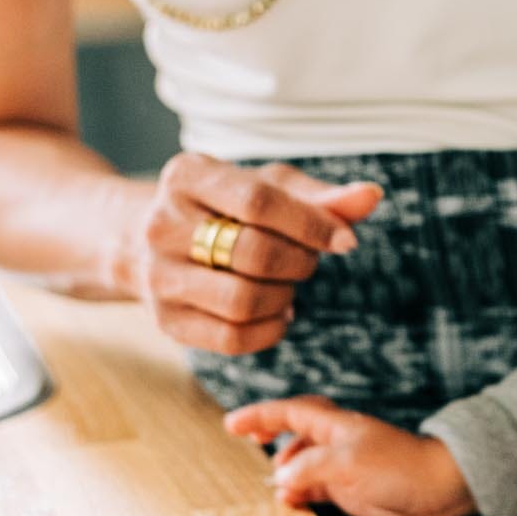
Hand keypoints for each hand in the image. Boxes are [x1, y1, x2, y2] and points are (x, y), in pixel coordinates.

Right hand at [131, 156, 380, 356]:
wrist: (145, 241)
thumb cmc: (224, 206)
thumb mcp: (266, 187)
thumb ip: (319, 195)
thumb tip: (371, 196)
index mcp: (187, 175)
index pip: (259, 202)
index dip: (312, 224)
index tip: (345, 240)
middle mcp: (162, 224)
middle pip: (254, 254)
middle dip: (299, 262)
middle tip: (308, 260)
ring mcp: (157, 277)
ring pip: (242, 302)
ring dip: (285, 297)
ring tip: (288, 285)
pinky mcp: (165, 322)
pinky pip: (231, 340)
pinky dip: (271, 330)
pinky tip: (279, 312)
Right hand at [225, 395, 475, 515]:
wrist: (438, 490)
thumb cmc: (398, 468)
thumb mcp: (348, 464)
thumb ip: (309, 467)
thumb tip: (282, 476)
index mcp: (335, 426)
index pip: (289, 413)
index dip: (259, 417)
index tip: (232, 424)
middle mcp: (336, 443)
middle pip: (294, 431)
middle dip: (271, 435)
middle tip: (250, 444)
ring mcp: (343, 466)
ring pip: (302, 464)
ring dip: (286, 473)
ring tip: (278, 490)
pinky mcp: (350, 490)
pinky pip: (315, 488)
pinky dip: (300, 494)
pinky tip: (292, 504)